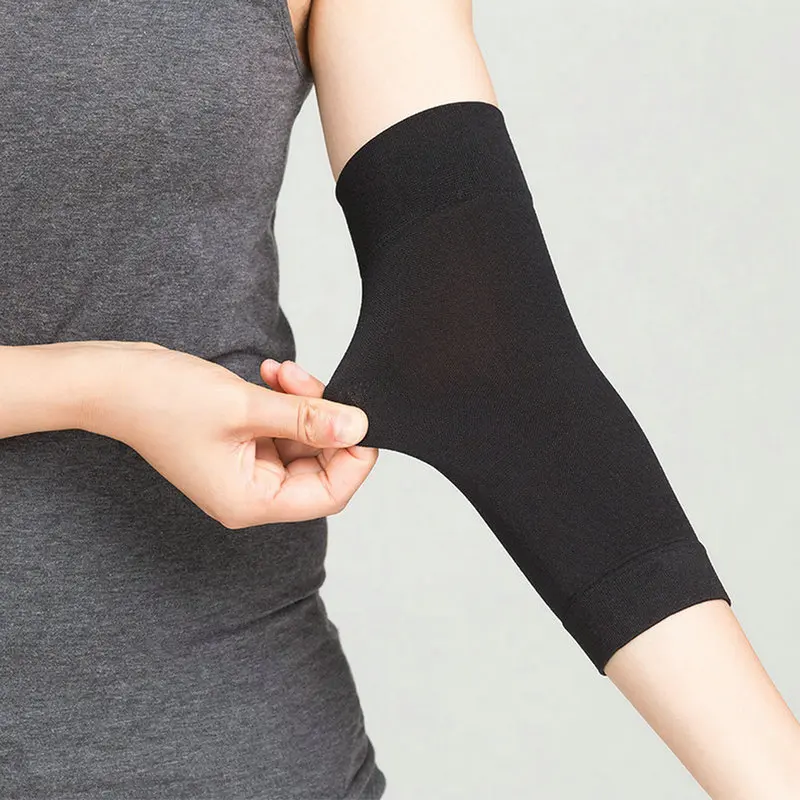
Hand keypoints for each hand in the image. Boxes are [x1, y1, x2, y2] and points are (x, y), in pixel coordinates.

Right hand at [70, 340, 378, 527]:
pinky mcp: (241, 444)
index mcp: (250, 501)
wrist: (112, 380)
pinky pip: (282, 427)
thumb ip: (306, 418)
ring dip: (303, 402)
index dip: (352, 458)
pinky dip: (286, 400)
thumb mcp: (244, 407)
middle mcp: (250, 492)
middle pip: (319, 466)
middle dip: (324, 419)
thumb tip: (358, 427)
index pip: (329, 494)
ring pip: (303, 441)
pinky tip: (273, 374)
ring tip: (283, 372)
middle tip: (308, 381)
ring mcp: (245, 468)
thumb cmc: (161, 400)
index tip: (361, 418)